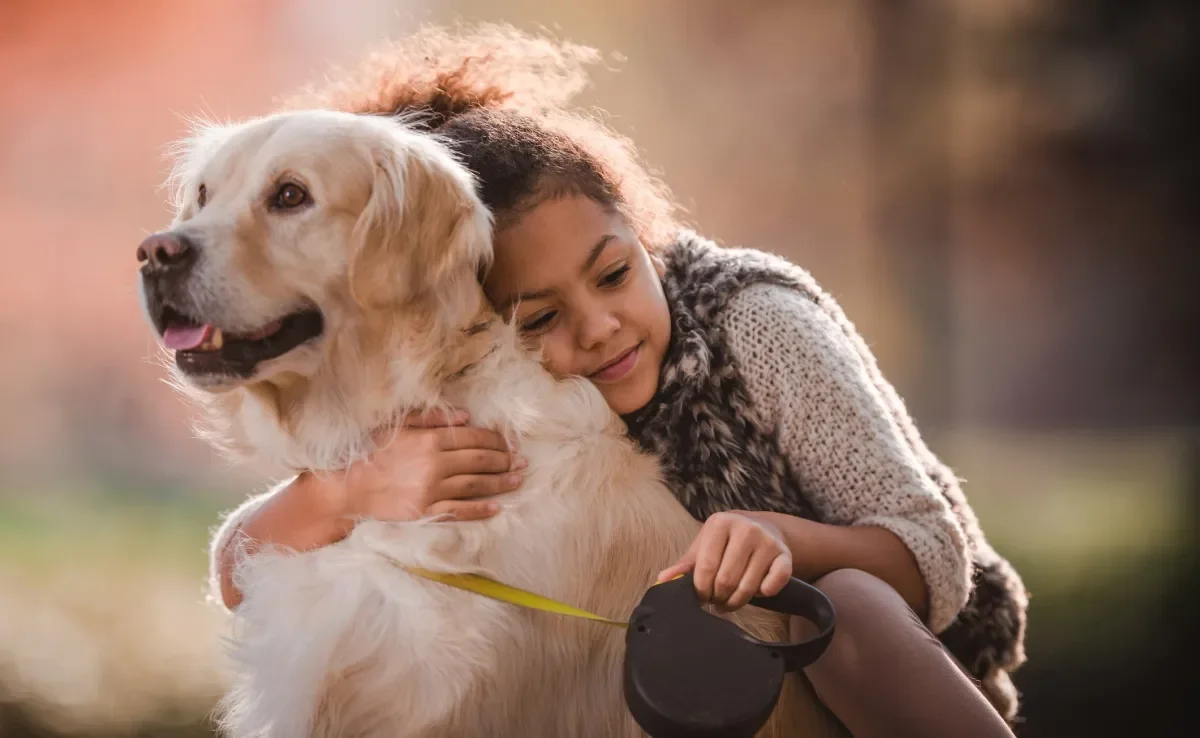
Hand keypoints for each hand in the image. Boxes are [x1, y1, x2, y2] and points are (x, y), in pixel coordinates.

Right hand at [331, 408, 524, 522]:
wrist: (349, 486)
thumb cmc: (372, 452)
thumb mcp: (399, 426)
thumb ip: (432, 419)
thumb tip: (466, 417)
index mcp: (430, 440)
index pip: (473, 438)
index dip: (496, 441)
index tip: (509, 443)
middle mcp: (435, 464)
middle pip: (480, 461)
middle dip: (504, 460)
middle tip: (521, 461)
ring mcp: (432, 490)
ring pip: (475, 485)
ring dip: (500, 482)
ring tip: (517, 480)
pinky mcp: (426, 512)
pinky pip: (460, 511)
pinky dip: (480, 509)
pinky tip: (496, 507)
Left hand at [657, 511, 792, 610]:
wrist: (762, 527)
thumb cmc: (726, 542)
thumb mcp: (704, 547)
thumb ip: (685, 565)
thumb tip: (662, 580)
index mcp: (720, 523)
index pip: (705, 567)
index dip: (701, 589)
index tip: (702, 596)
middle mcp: (745, 528)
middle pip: (726, 580)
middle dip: (719, 598)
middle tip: (717, 600)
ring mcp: (767, 541)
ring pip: (748, 587)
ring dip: (737, 601)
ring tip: (731, 600)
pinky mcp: (785, 555)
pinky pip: (774, 583)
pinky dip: (764, 594)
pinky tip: (757, 592)